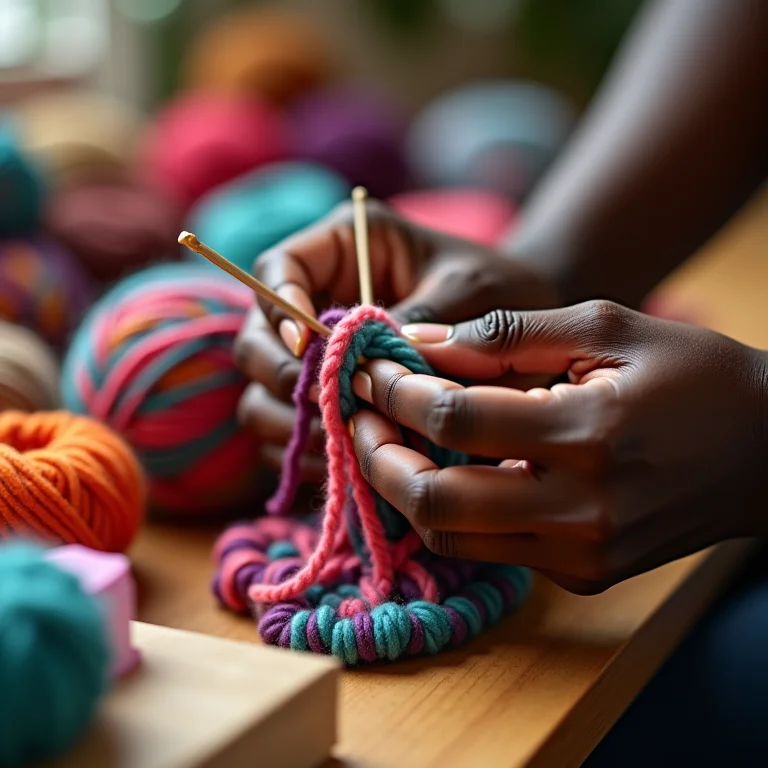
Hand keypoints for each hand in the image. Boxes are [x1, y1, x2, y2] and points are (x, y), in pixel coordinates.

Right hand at [235, 200, 557, 481]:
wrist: (520, 325)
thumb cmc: (499, 286)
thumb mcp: (469, 290)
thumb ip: (418, 321)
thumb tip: (364, 370)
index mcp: (342, 249)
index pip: (278, 269)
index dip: (279, 308)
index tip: (307, 347)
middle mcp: (316, 301)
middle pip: (256, 339)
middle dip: (282, 377)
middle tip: (328, 406)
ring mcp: (316, 357)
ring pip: (262, 392)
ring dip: (290, 423)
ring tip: (340, 443)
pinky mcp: (326, 399)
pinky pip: (288, 433)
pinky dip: (306, 453)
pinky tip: (346, 463)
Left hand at [349, 301, 767, 593]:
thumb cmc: (692, 375)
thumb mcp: (604, 327)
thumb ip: (504, 334)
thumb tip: (418, 342)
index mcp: (590, 431)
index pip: (454, 421)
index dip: (396, 392)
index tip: (368, 368)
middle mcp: (583, 508)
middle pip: (435, 501)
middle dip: (377, 457)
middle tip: (358, 416)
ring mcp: (584, 552)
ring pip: (453, 536)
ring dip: (405, 489)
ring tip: (388, 440)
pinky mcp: (585, 572)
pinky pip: (493, 548)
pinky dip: (455, 511)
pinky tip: (447, 469)